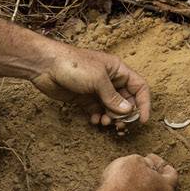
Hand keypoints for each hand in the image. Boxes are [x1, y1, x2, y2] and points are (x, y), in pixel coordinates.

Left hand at [31, 45, 150, 125]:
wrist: (46, 66)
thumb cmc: (74, 65)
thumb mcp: (98, 80)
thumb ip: (113, 97)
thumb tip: (128, 111)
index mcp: (118, 70)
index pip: (139, 87)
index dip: (143, 103)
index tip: (141, 120)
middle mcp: (110, 80)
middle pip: (126, 101)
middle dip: (125, 114)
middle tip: (120, 125)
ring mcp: (97, 90)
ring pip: (111, 108)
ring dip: (111, 118)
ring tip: (105, 122)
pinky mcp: (85, 99)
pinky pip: (97, 111)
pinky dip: (98, 118)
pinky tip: (93, 120)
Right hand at [97, 153, 177, 190]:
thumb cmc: (121, 182)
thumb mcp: (134, 160)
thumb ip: (146, 161)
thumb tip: (149, 165)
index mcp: (165, 187)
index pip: (172, 174)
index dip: (161, 164)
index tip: (152, 160)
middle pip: (162, 190)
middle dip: (153, 181)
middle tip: (141, 173)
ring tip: (131, 188)